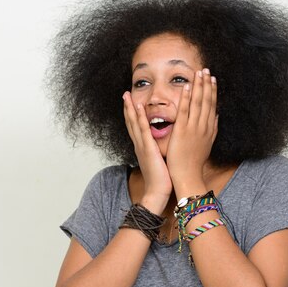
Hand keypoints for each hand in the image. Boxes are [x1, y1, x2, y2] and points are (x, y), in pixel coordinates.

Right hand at [122, 91, 171, 213]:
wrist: (158, 192)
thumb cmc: (161, 179)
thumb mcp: (158, 162)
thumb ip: (158, 152)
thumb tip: (162, 147)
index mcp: (143, 148)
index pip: (136, 128)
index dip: (133, 115)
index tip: (131, 103)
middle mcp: (139, 145)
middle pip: (131, 123)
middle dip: (127, 108)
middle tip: (125, 94)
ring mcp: (142, 146)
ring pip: (134, 123)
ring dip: (130, 108)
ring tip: (127, 95)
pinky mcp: (147, 149)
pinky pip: (143, 130)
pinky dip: (139, 118)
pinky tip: (138, 107)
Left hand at [166, 68, 218, 190]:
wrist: (188, 175)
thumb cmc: (194, 162)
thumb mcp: (207, 144)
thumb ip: (212, 129)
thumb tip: (216, 116)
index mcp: (209, 129)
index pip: (212, 106)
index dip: (212, 91)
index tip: (212, 79)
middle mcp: (203, 126)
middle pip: (206, 101)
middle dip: (207, 84)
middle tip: (206, 70)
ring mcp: (193, 128)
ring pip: (197, 103)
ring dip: (198, 86)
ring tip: (199, 73)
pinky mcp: (182, 131)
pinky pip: (184, 111)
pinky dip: (186, 98)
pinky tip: (186, 87)